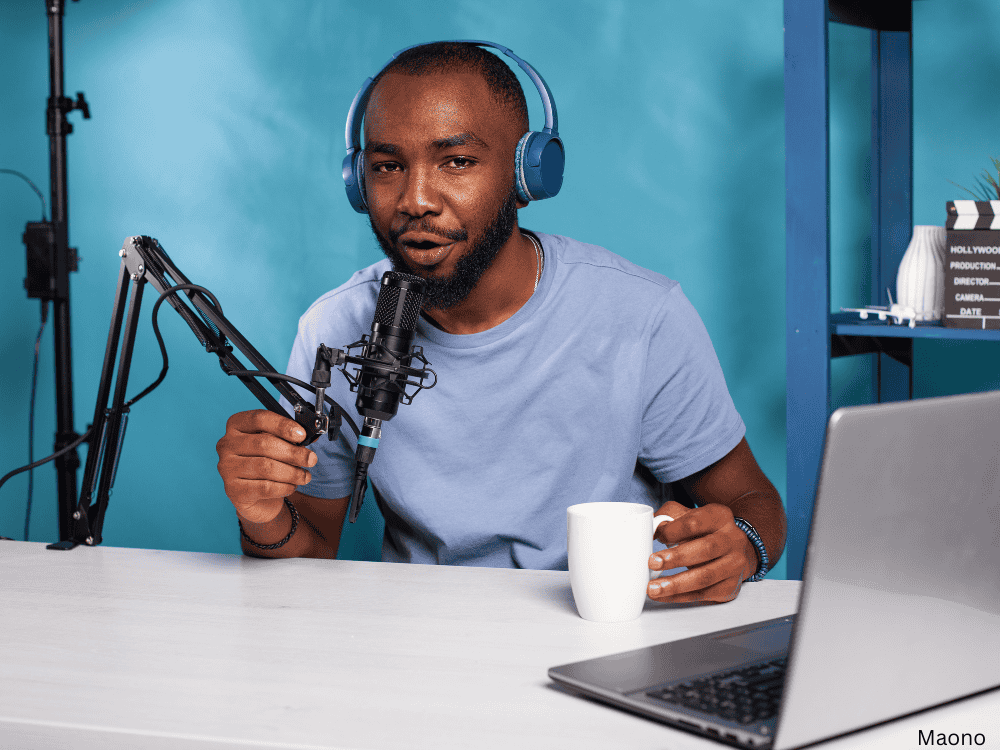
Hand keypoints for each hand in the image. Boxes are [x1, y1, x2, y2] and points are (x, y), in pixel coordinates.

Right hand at [216, 409, 316, 523]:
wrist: (258, 497)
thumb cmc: (267, 464)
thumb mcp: (277, 445)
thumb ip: (288, 438)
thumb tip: (307, 437)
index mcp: (236, 425)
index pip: (259, 419)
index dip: (283, 425)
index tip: (302, 435)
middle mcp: (227, 444)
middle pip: (264, 443)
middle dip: (293, 452)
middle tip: (311, 459)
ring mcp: (227, 467)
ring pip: (266, 467)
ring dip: (292, 472)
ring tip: (304, 476)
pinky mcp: (233, 490)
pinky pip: (264, 487)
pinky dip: (284, 487)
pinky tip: (291, 486)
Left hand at [646, 500, 757, 603]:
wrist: (732, 552)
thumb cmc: (704, 533)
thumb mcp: (686, 517)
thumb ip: (667, 518)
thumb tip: (650, 531)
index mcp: (720, 517)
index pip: (696, 522)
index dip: (674, 530)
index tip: (658, 536)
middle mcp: (732, 540)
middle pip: (706, 549)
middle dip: (677, 558)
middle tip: (653, 563)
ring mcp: (734, 564)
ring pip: (705, 576)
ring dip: (676, 584)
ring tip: (654, 587)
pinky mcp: (730, 586)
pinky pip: (704, 594)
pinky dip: (680, 596)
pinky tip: (664, 595)